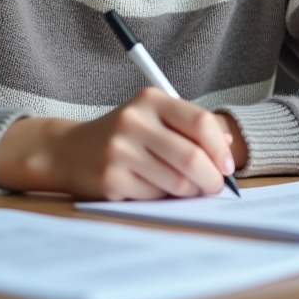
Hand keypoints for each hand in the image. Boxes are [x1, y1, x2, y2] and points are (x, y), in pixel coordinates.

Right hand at [0, 88, 236, 199]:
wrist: (68, 150)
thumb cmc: (123, 135)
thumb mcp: (154, 118)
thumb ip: (190, 127)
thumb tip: (229, 145)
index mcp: (150, 100)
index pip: (200, 122)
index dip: (220, 148)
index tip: (226, 166)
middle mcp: (134, 121)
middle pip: (191, 156)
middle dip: (211, 179)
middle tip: (214, 187)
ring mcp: (120, 150)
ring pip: (176, 181)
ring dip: (188, 191)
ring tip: (182, 187)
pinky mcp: (111, 179)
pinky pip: (154, 196)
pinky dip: (162, 198)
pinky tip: (150, 186)